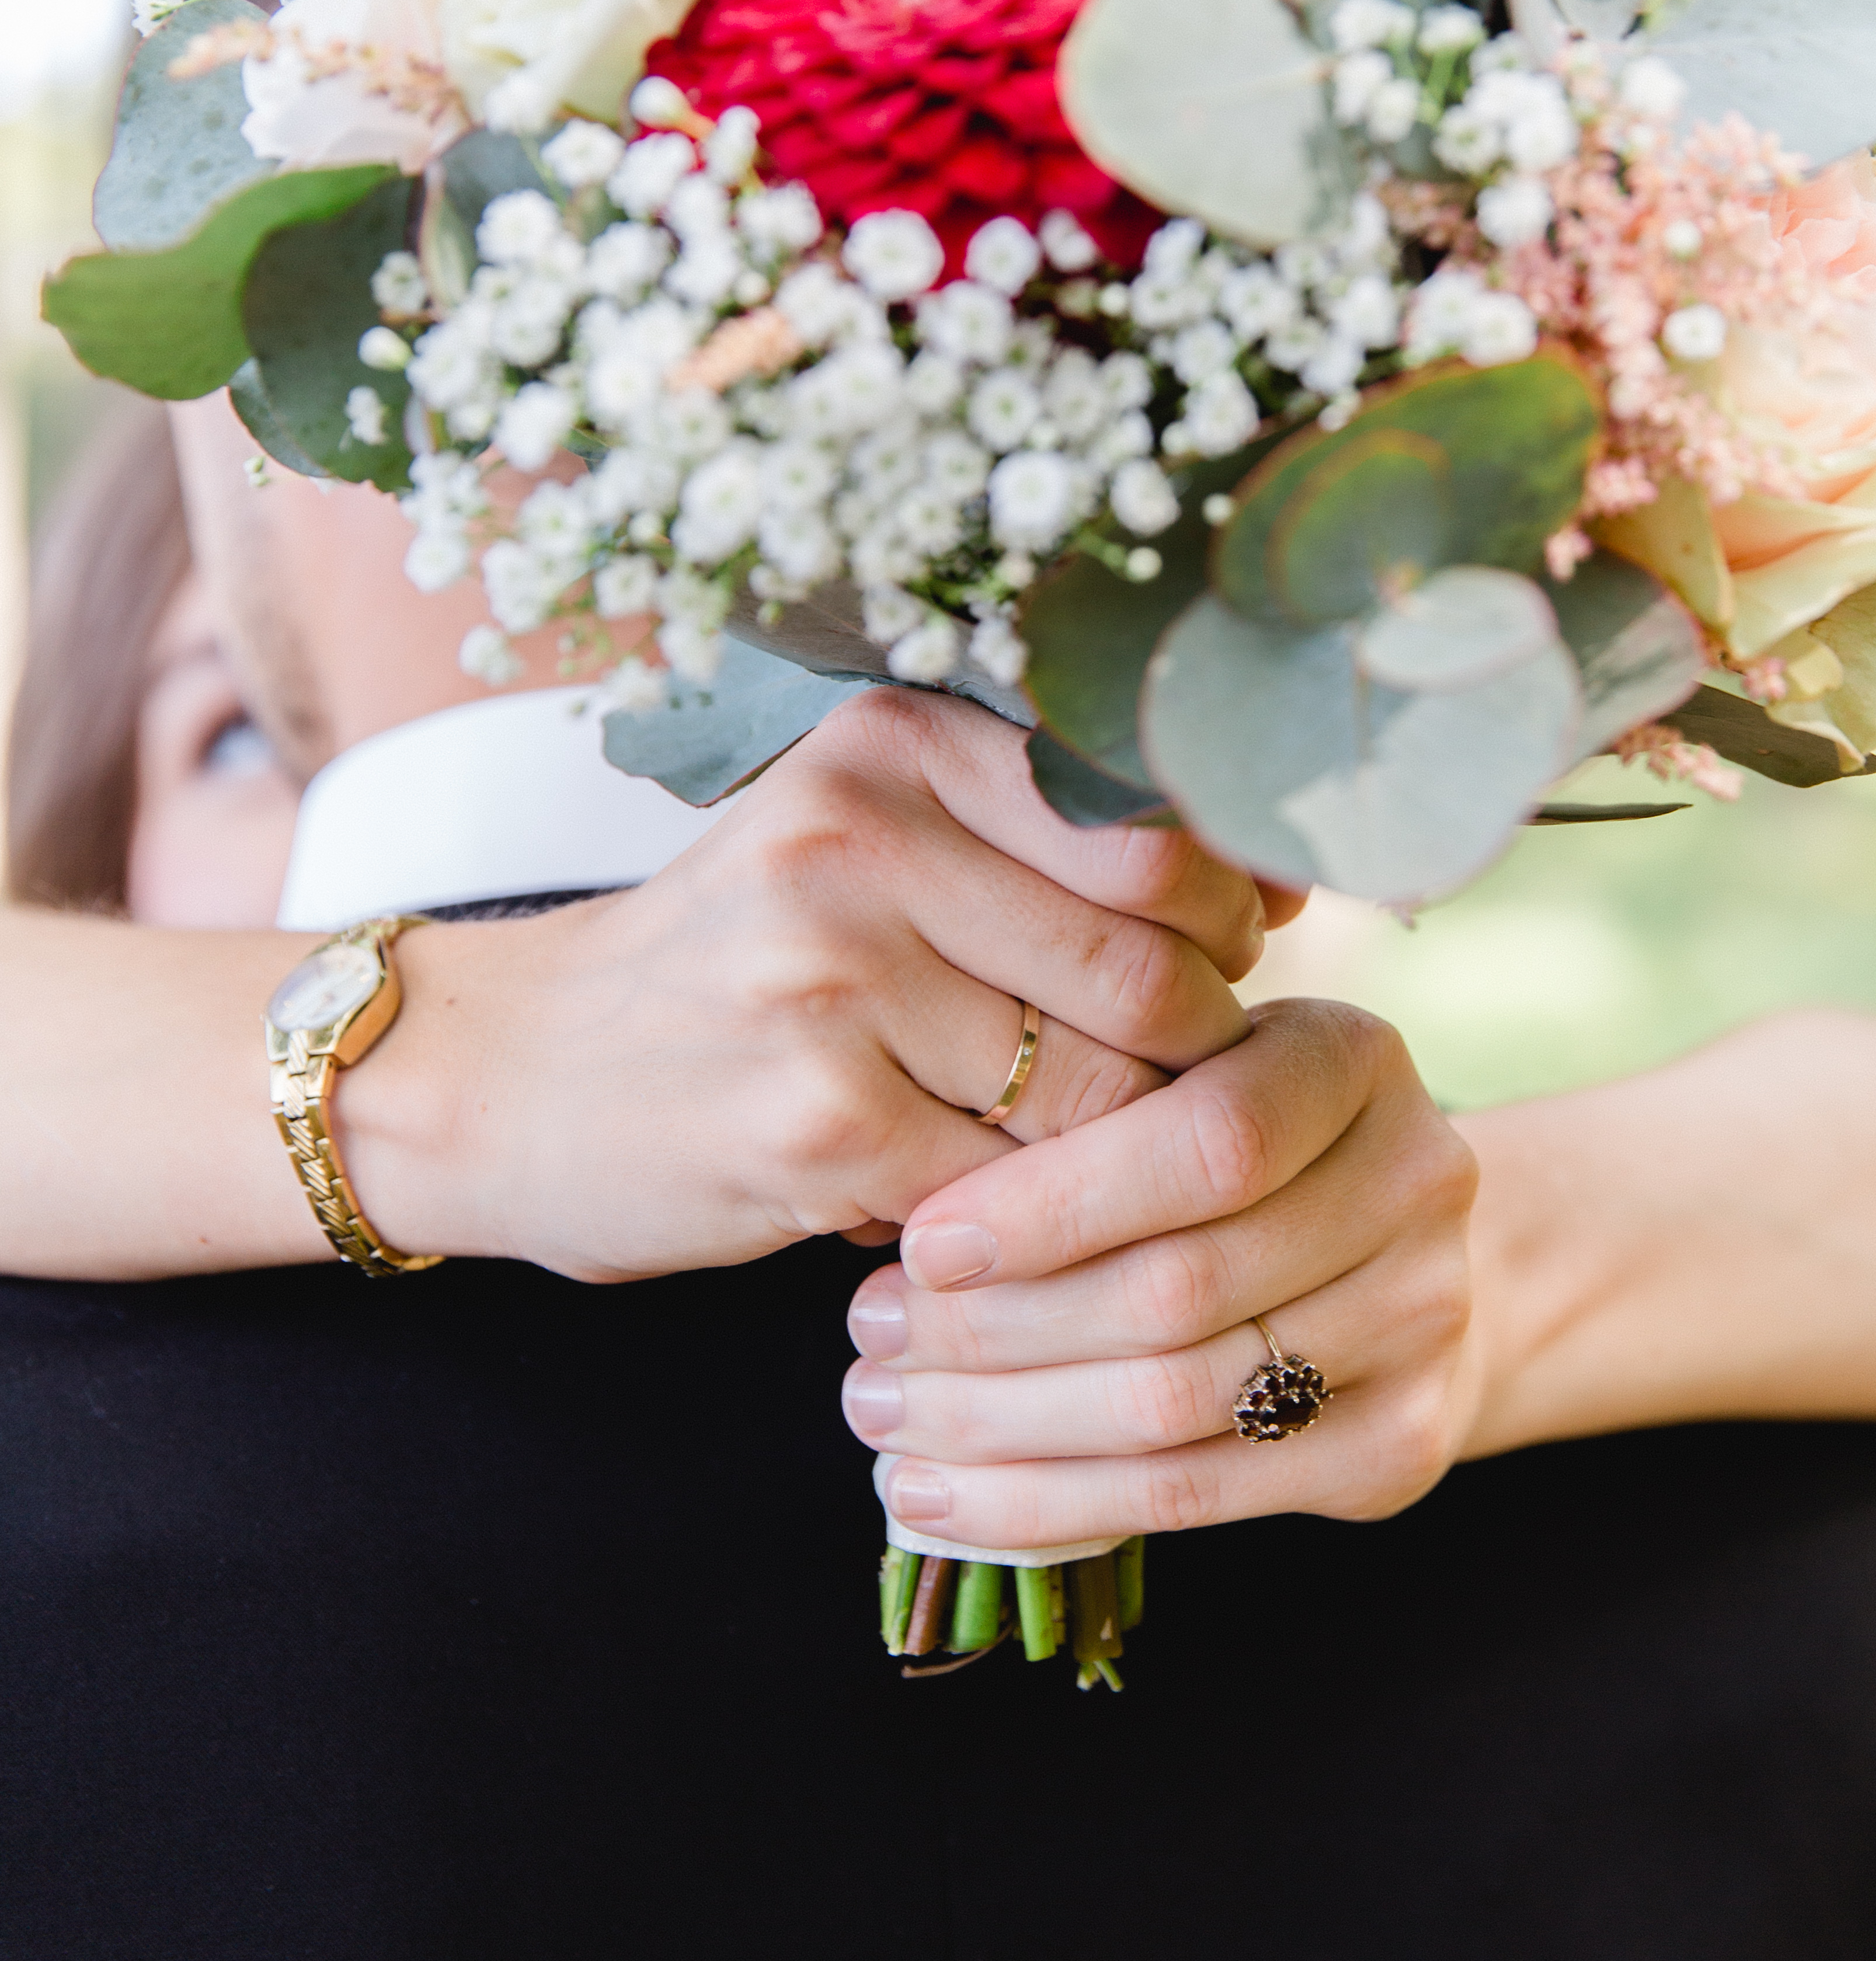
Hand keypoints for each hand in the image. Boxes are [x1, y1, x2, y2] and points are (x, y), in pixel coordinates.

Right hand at [342, 687, 1280, 1280]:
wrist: (507, 1074)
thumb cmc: (735, 964)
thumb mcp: (866, 842)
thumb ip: (1047, 841)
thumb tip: (1283, 889)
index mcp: (892, 746)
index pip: (1159, 834)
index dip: (1229, 919)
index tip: (1225, 963)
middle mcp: (859, 840)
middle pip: (1149, 968)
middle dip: (1193, 1050)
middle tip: (1167, 1084)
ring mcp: (831, 982)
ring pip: (1097, 1089)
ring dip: (1115, 1145)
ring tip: (1071, 1145)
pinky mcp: (816, 1122)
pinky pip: (1016, 1186)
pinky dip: (1029, 1213)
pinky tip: (981, 1199)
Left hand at [838, 999, 1480, 1545]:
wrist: (1398, 1257)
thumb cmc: (1242, 1145)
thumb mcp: (1182, 1076)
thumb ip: (1083, 1112)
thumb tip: (898, 1217)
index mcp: (1354, 1059)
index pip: (1209, 1143)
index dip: (1055, 1204)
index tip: (920, 1244)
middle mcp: (1419, 1182)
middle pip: (1181, 1288)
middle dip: (997, 1330)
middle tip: (868, 1344)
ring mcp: (1427, 1322)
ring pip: (1176, 1404)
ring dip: (1003, 1425)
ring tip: (886, 1418)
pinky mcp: (1402, 1447)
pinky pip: (1197, 1496)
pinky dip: (1051, 1505)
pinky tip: (943, 1496)